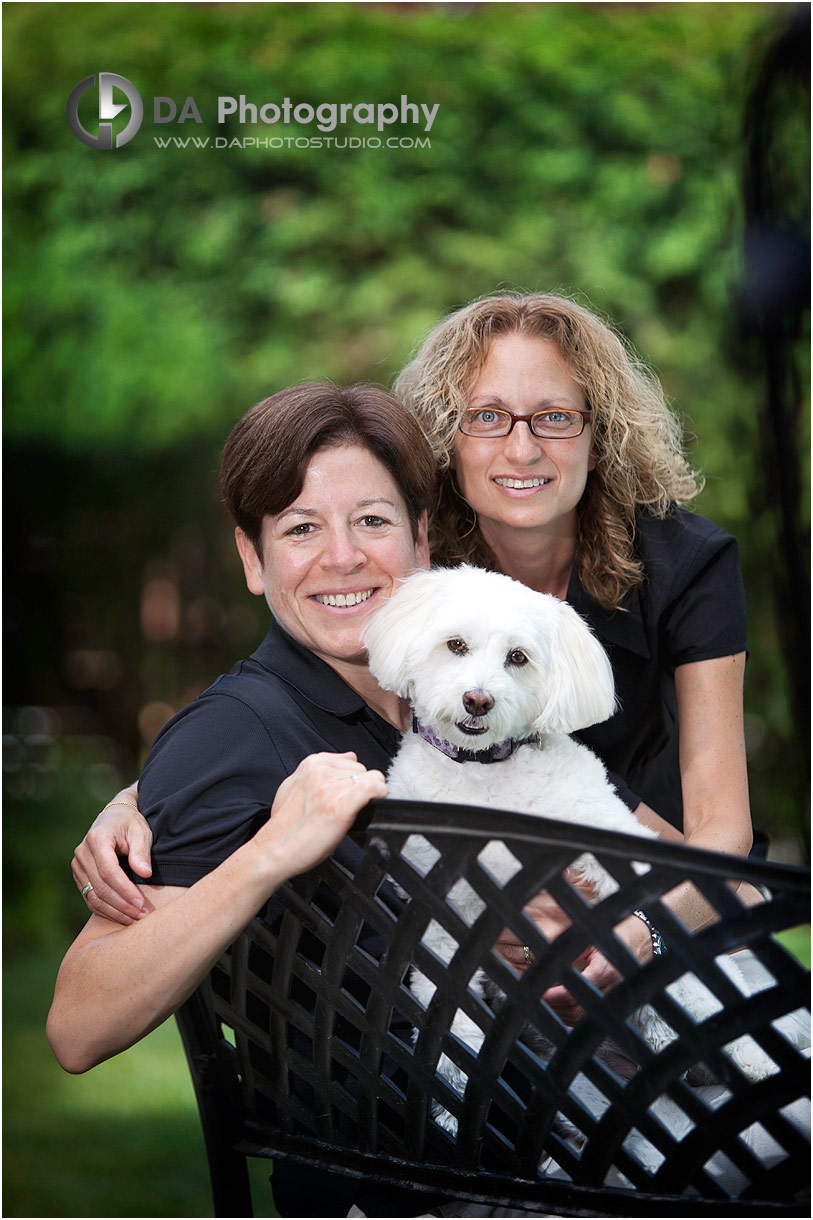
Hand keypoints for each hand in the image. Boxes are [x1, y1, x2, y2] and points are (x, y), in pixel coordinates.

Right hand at [71, 787, 152, 925]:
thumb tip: (145, 874)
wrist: (113, 818)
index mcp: (97, 838)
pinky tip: (123, 916)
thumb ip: (141, 852)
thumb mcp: (140, 832)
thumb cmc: (130, 824)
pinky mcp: (79, 876)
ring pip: (93, 897)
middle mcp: (82, 853)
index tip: (141, 903)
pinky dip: (106, 910)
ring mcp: (78, 866)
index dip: (124, 889)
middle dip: (122, 905)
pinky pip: (90, 898)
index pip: (108, 871)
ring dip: (115, 912)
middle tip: (142, 916)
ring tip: (135, 919)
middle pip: (100, 887)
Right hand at [254, 752, 386, 878]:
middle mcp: (321, 772)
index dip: (352, 779)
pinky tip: (374, 803)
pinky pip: (373, 788)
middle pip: (361, 770)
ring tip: (353, 811)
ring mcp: (331, 788)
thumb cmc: (285, 826)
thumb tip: (345, 757)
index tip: (348, 792)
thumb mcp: (293, 786)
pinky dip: (379, 794)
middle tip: (347, 806)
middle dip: (359, 787)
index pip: (349, 760)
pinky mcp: (341, 806)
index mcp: (310, 765)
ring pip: (370, 778)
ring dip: (368, 794)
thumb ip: (317, 770)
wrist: (275, 850)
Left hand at [495, 890, 652, 1025]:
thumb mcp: (592, 937)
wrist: (644, 938)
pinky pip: (592, 1017)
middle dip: (555, 1008)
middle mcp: (611, 988)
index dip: (554, 995)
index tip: (538, 992)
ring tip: (543, 1008)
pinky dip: (574, 1018)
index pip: (575, 990)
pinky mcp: (615, 1003)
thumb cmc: (614, 934)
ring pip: (584, 1018)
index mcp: (604, 969)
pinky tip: (560, 1012)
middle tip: (535, 1001)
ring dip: (562, 1016)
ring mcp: (615, 998)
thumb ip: (572, 948)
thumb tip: (548, 957)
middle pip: (578, 1010)